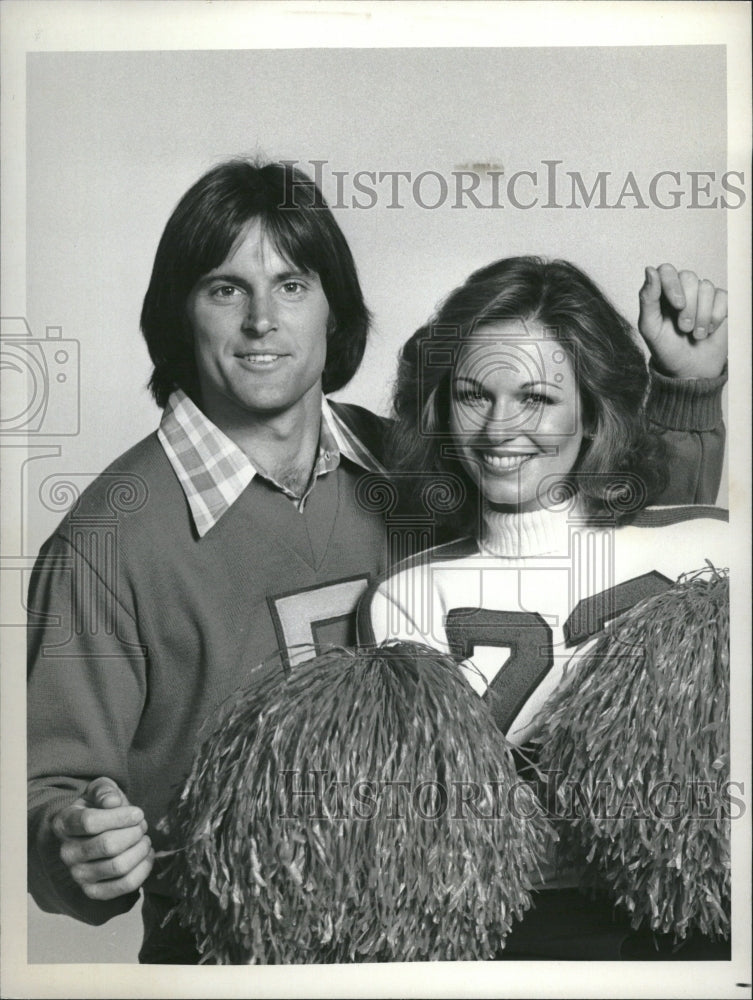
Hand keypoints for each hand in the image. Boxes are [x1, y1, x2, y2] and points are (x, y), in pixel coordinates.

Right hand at [52, 777, 153, 900]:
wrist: (94, 831)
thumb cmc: (99, 806)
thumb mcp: (100, 789)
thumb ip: (104, 790)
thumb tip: (113, 801)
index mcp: (64, 824)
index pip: (90, 822)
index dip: (120, 817)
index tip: (138, 812)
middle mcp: (67, 853)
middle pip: (108, 845)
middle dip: (134, 833)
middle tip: (142, 825)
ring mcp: (78, 875)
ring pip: (118, 866)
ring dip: (140, 850)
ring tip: (145, 838)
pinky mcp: (94, 891)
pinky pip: (124, 885)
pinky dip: (143, 869)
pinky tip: (147, 855)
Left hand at [638, 264, 727, 378]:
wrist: (691, 370)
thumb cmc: (667, 349)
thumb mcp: (650, 328)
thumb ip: (647, 299)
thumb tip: (649, 270)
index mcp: (661, 293)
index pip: (667, 270)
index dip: (672, 285)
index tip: (676, 306)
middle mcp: (682, 290)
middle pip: (689, 277)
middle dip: (688, 306)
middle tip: (684, 328)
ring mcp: (702, 296)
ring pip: (706, 287)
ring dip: (701, 316)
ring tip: (695, 334)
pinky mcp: (721, 303)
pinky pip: (723, 297)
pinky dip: (716, 317)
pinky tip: (709, 330)